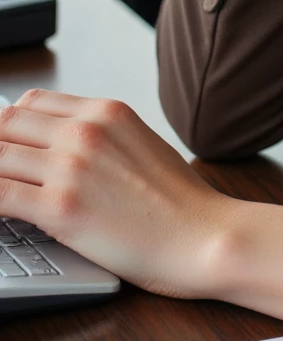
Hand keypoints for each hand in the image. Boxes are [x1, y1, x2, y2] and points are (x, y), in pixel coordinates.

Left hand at [0, 90, 282, 332]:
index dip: (9, 126)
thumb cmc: (179, 202)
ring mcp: (71, 166)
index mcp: (106, 110)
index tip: (6, 146)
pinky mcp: (61, 207)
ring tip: (6, 191)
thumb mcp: (140, 144)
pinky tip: (0, 216)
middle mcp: (85, 129)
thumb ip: (99, 137)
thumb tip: (55, 145)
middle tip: (5, 171)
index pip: (30, 103)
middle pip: (6, 124)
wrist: (205, 236)